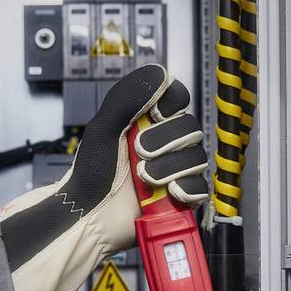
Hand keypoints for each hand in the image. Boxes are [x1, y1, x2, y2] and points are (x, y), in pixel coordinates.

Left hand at [1, 64, 208, 290]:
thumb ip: (128, 97)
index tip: (154, 114)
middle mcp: (164, 141)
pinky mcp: (181, 196)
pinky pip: (201, 187)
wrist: (89, 215)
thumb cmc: (90, 173)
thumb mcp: (103, 127)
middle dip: (164, 141)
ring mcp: (174, 169)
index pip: (178, 97)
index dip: (172, 103)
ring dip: (169, 167)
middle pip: (190, 127)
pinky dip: (186, 189)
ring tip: (143, 178)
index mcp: (146, 120)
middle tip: (138, 153)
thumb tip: (161, 75)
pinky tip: (168, 193)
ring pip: (196, 157)